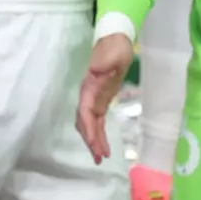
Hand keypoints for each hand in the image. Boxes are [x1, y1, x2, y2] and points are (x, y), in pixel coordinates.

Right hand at [75, 33, 135, 163]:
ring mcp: (93, 98)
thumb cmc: (115, 47)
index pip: (85, 112)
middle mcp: (88, 95)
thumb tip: (102, 75)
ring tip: (101, 157)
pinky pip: (96, 120)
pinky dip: (98, 133)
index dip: (89, 129)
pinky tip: (102, 144)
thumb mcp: (113, 55)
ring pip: (89, 123)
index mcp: (90, 86)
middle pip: (85, 122)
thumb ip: (106, 65)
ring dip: (93, 140)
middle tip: (99, 158)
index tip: (95, 145)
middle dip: (91, 140)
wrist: (115, 40)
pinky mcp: (100, 100)